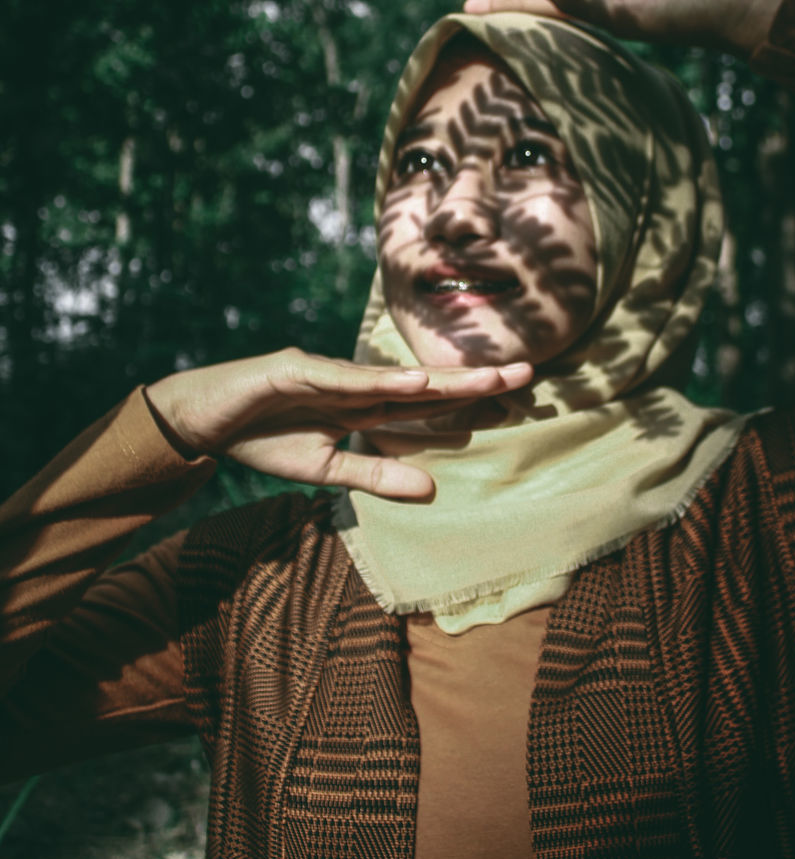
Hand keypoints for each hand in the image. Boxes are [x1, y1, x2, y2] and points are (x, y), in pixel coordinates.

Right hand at [146, 348, 531, 498]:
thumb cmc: (263, 437)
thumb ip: (376, 474)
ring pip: (394, 376)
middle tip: (528, 375)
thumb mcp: (326, 469)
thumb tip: (432, 489)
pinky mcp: (295, 368)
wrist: (201, 419)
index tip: (518, 406)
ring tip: (490, 378)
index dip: (469, 405)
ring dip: (442, 378)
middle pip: (425, 385)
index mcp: (364, 406)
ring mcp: (328, 372)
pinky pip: (343, 378)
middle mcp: (354, 384)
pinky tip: (416, 381)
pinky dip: (379, 380)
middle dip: (475, 381)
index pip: (427, 407)